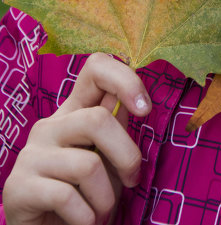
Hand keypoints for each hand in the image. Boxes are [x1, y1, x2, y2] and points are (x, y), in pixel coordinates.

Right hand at [3, 53, 151, 224]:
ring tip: (100, 212)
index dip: (125, 80)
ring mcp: (31, 154)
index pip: (95, 68)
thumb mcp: (106, 159)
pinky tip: (82, 222)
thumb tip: (134, 103)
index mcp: (74, 111)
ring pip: (87, 165)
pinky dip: (85, 218)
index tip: (145, 110)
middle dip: (127, 156)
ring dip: (106, 199)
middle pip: (97, 120)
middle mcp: (50, 126)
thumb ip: (115, 129)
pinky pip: (65, 197)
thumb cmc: (85, 196)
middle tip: (132, 181)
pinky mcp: (18, 186)